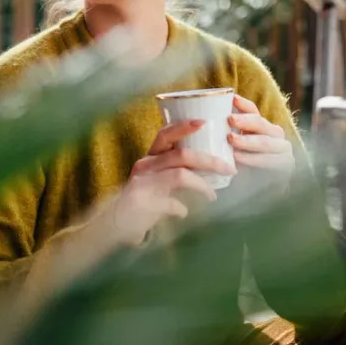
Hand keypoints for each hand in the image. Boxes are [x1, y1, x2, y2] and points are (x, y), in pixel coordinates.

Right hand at [95, 119, 236, 247]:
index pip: (165, 135)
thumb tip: (212, 166)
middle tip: (228, 168)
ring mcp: (144, 184)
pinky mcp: (144, 203)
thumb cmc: (143, 198)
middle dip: (208, 160)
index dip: (184, 127)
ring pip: (179, 176)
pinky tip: (184, 212)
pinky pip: (172, 204)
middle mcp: (145, 166)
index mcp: (150, 157)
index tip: (204, 122)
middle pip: (181, 155)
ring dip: (202, 184)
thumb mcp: (158, 179)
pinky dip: (181, 208)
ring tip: (213, 194)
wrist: (117, 222)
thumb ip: (178, 170)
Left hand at [228, 95, 295, 191]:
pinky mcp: (287, 165)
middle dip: (246, 121)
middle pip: (261, 124)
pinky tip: (240, 158)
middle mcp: (274, 135)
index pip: (253, 111)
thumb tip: (199, 121)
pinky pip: (272, 160)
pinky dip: (255, 159)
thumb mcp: (226, 152)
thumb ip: (221, 138)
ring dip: (248, 141)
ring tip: (231, 140)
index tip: (231, 98)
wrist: (255, 198)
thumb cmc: (237, 172)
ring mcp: (283, 149)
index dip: (243, 104)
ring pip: (267, 141)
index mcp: (260, 128)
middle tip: (230, 120)